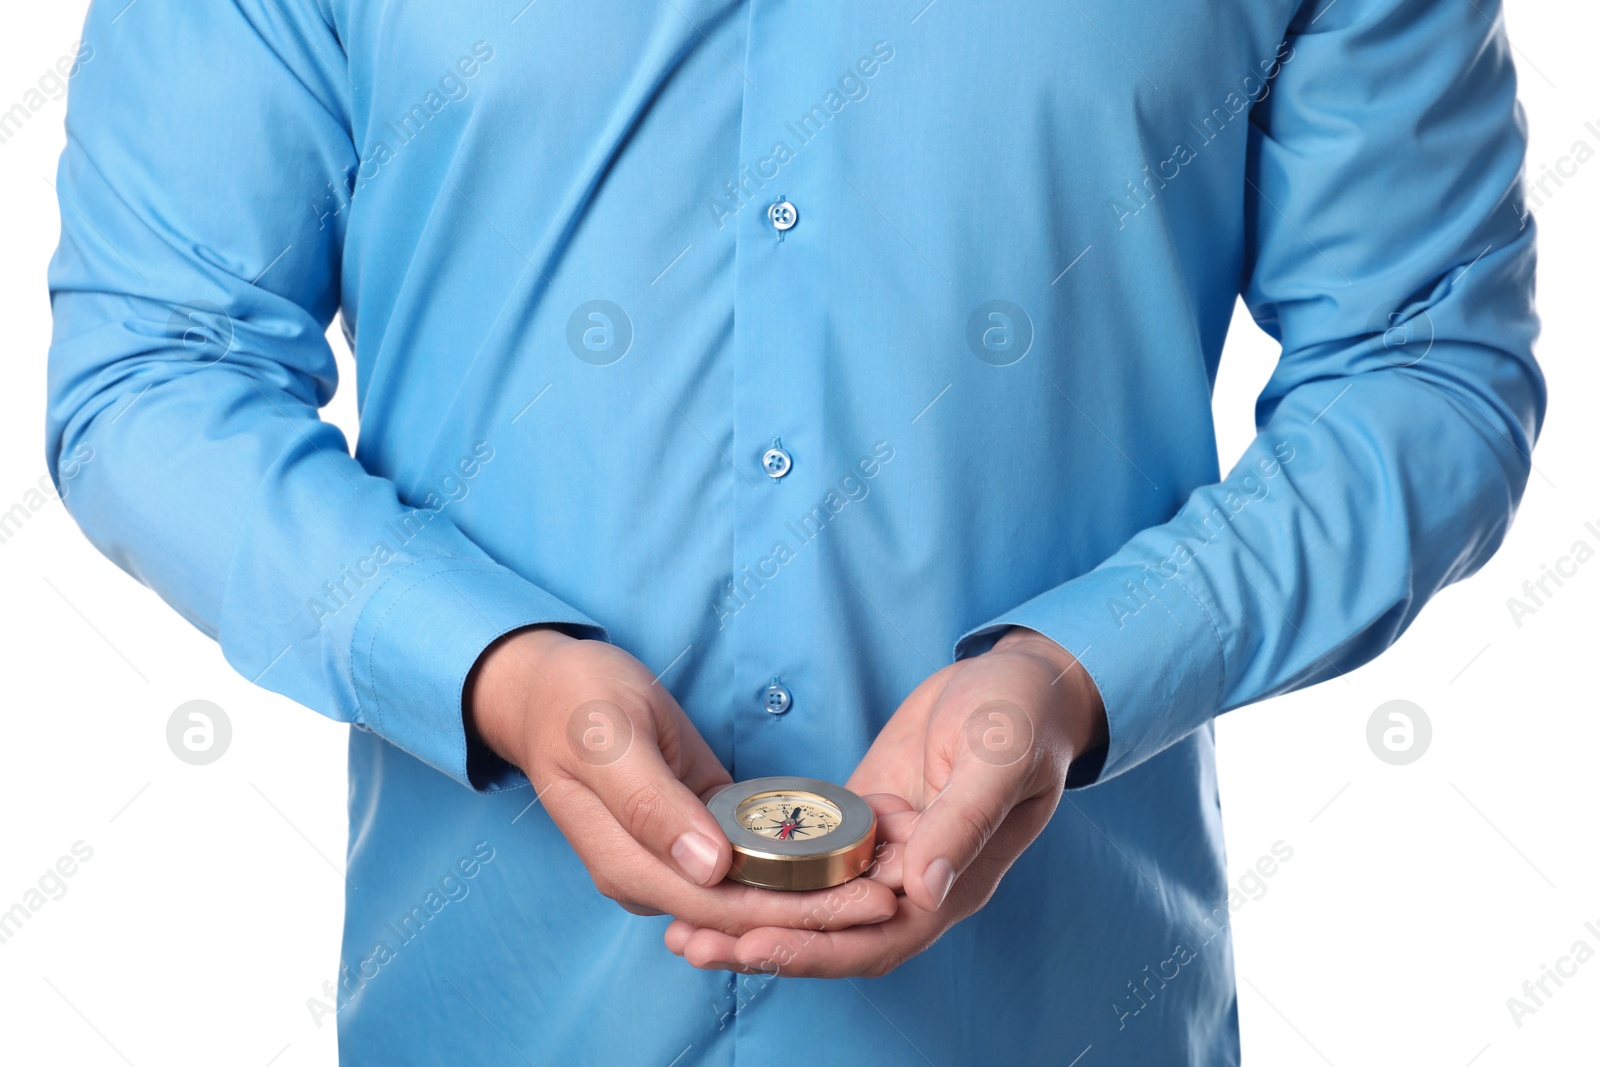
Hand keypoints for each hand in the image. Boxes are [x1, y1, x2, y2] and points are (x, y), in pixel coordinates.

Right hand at [466, 627, 899, 936]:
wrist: (550, 687)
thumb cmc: (575, 704)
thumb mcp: (607, 740)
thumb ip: (650, 805)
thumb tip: (707, 868)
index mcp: (627, 864)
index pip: (724, 909)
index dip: (798, 912)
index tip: (862, 899)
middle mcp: (653, 874)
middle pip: (748, 911)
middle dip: (822, 910)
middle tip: (891, 894)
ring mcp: (675, 856)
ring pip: (754, 891)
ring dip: (815, 892)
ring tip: (882, 878)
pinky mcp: (697, 830)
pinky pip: (750, 858)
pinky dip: (796, 860)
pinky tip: (847, 850)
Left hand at [663, 627, 1105, 976]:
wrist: (1023, 678)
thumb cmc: (1022, 717)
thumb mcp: (998, 760)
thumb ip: (962, 825)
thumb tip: (920, 891)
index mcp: (953, 882)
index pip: (877, 939)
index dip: (815, 949)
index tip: (752, 944)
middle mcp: (914, 881)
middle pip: (832, 934)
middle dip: (763, 944)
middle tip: (691, 943)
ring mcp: (886, 852)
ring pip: (814, 902)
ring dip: (754, 915)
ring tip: (684, 922)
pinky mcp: (863, 818)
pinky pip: (809, 856)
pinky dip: (766, 868)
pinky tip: (716, 863)